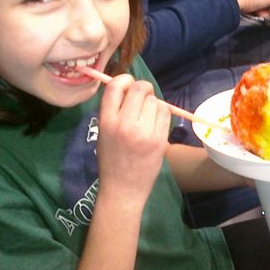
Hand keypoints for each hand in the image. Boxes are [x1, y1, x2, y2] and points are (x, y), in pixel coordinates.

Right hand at [96, 75, 170, 204]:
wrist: (123, 189)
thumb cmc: (111, 159)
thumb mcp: (103, 132)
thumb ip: (113, 109)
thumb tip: (129, 86)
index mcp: (106, 121)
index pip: (116, 86)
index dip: (125, 79)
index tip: (128, 85)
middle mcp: (124, 123)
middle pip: (139, 88)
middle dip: (143, 89)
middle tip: (142, 98)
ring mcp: (144, 132)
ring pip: (154, 100)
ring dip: (152, 103)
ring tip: (147, 115)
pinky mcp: (159, 140)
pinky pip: (165, 113)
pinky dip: (162, 113)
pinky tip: (155, 122)